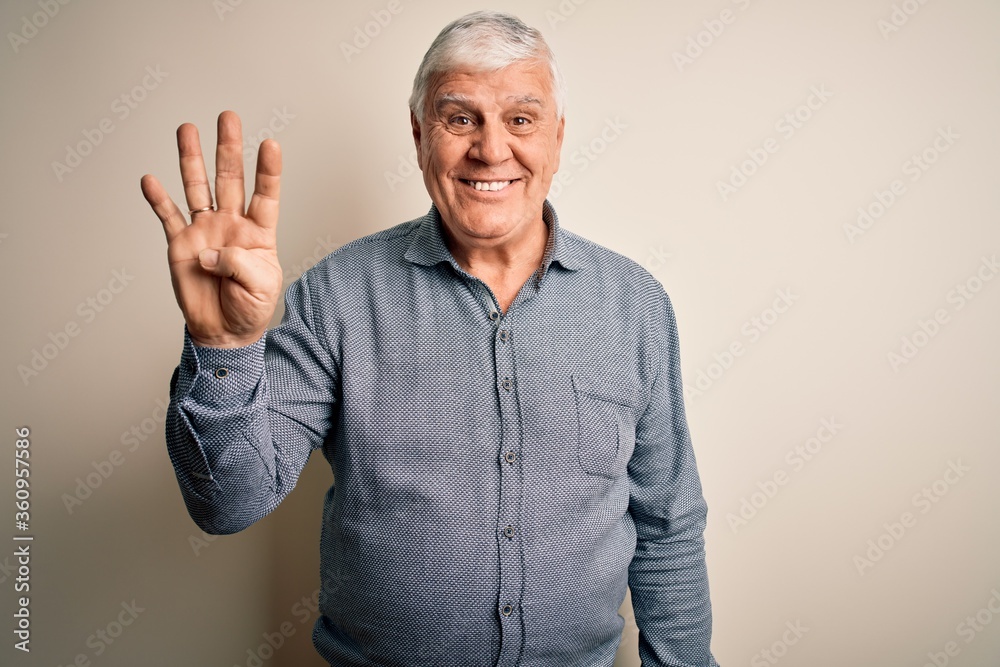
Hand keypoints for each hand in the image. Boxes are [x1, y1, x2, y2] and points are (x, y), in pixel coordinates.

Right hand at [141, 111, 281, 347]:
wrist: (225, 331)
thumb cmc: (251, 307)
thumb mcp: (261, 288)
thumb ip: (240, 265)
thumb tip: (209, 252)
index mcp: (259, 232)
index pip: (265, 195)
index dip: (268, 171)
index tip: (271, 143)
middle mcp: (231, 224)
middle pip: (230, 179)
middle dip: (228, 148)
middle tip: (228, 117)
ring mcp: (205, 230)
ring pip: (197, 188)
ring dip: (191, 160)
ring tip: (187, 129)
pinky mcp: (181, 245)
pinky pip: (168, 217)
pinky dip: (158, 199)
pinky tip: (150, 179)